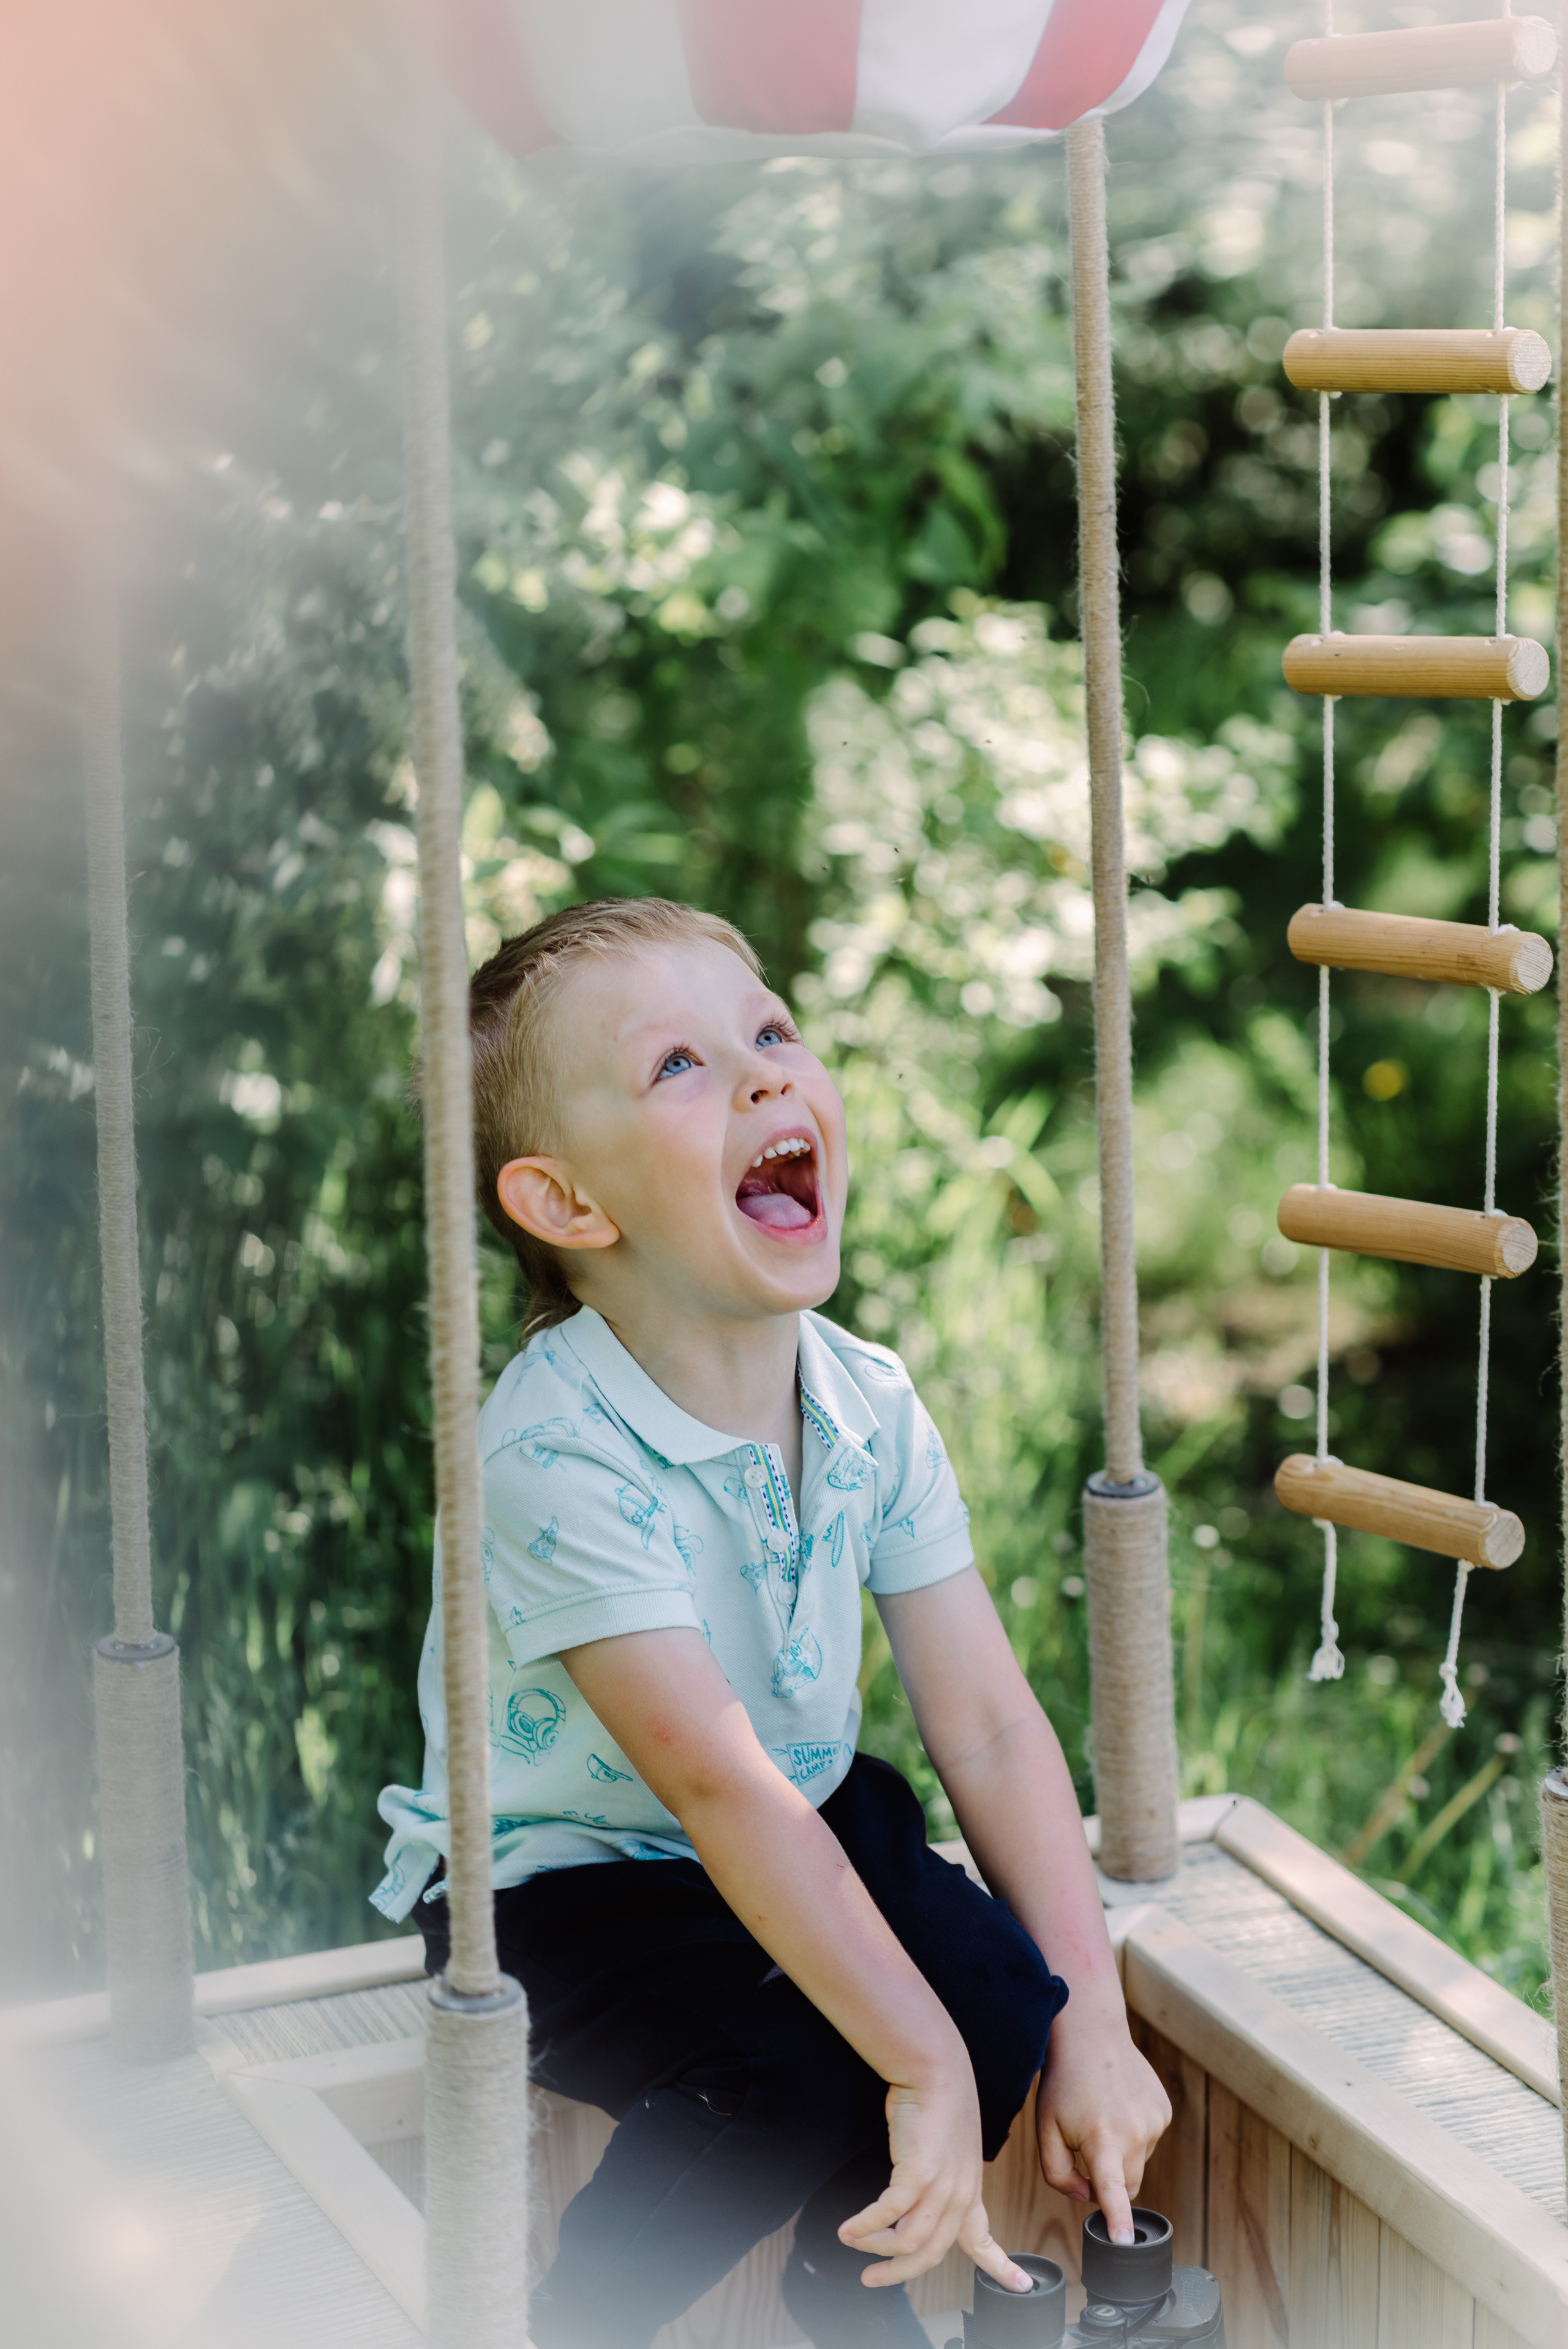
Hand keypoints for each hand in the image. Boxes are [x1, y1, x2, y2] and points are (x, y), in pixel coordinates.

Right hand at [839, 2065, 1033, 2294]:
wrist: (935, 2067)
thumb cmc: (937, 2098)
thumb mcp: (950, 2144)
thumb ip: (940, 2173)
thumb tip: (916, 2194)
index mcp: (969, 2188)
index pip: (985, 2238)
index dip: (1001, 2267)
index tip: (1021, 2287)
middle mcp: (959, 2194)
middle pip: (932, 2254)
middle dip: (899, 2273)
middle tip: (873, 2279)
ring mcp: (941, 2186)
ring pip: (909, 2243)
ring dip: (875, 2249)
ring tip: (852, 2242)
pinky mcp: (917, 2173)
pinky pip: (887, 2216)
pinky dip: (864, 2227)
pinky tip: (847, 2229)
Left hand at [1034, 2005, 1170, 2244]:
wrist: (1093, 2034)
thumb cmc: (1064, 2083)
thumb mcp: (1045, 2128)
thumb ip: (1058, 2173)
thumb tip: (1086, 2198)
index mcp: (1102, 2139)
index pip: (1113, 2190)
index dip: (1119, 2221)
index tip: (1126, 2244)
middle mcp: (1135, 2133)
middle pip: (1127, 2186)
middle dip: (1109, 2181)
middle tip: (1087, 2147)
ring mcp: (1154, 2122)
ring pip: (1138, 2163)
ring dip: (1121, 2152)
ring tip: (1101, 2114)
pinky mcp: (1164, 2112)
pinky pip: (1149, 2140)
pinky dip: (1133, 2134)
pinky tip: (1118, 2105)